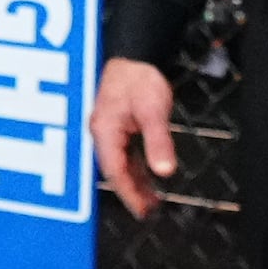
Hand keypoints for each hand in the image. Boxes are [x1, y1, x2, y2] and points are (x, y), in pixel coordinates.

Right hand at [87, 57, 180, 220]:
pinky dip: (136, 170)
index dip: (128, 193)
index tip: (142, 210)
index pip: (115, 171)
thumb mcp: (154, 110)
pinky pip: (124, 156)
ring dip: (135, 184)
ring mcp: (108, 132)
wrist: (132, 55)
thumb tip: (165, 172)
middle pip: (115, 172)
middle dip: (131, 194)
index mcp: (105, 131)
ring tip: (152, 203)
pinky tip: (149, 179)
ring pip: (119, 165)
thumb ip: (159, 141)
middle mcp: (102, 134)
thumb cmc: (139, 78)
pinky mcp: (116, 128)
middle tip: (148, 213)